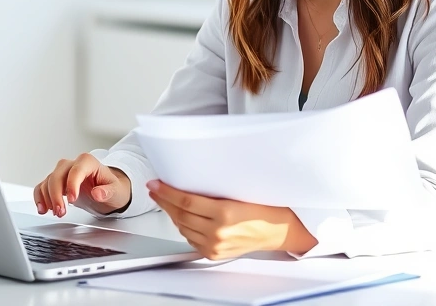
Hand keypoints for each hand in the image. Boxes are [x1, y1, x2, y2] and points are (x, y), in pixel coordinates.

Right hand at [33, 153, 131, 217]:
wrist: (109, 190)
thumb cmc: (112, 188)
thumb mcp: (116, 191)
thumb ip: (108, 191)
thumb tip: (98, 193)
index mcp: (88, 162)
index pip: (76, 170)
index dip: (72, 184)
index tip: (73, 200)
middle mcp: (73, 164)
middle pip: (57, 175)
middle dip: (56, 194)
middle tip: (61, 212)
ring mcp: (63, 173)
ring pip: (48, 181)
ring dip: (48, 198)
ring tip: (56, 213)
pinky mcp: (57, 182)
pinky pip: (42, 186)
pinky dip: (40, 197)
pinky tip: (43, 208)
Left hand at [148, 179, 316, 259]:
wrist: (279, 230)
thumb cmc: (265, 207)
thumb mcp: (239, 192)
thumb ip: (213, 191)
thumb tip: (188, 180)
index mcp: (225, 214)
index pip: (185, 202)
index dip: (167, 192)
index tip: (156, 184)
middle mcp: (218, 232)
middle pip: (180, 215)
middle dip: (164, 201)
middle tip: (155, 189)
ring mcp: (215, 245)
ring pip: (182, 228)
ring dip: (171, 213)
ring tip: (166, 200)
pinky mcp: (214, 254)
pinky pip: (190, 239)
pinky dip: (183, 227)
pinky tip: (180, 216)